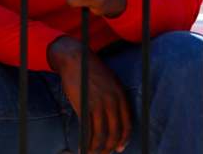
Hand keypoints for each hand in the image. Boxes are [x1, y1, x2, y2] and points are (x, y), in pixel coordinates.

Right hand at [47, 36, 131, 152]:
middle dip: (110, 147)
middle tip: (104, 153)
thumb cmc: (90, 69)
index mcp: (121, 96)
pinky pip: (87, 130)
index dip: (123, 139)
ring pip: (101, 135)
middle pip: (115, 132)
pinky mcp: (84, 106)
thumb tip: (113, 116)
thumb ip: (114, 98)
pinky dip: (85, 142)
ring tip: (92, 152)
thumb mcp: (110, 81)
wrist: (75, 58)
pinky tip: (82, 147)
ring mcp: (98, 104)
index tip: (119, 148)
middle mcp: (112, 102)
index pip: (127, 125)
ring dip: (97, 148)